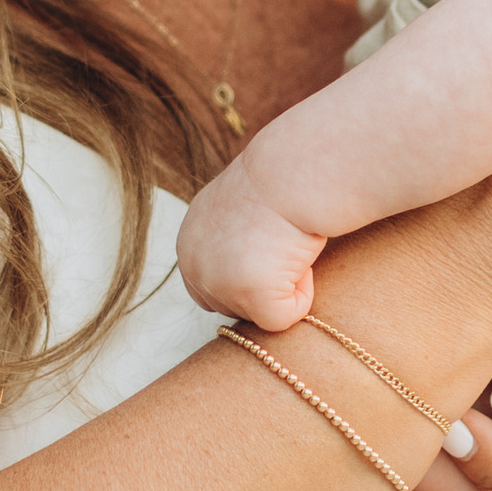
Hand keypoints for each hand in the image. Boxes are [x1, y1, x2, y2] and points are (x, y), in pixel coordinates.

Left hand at [175, 158, 325, 329]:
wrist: (292, 171)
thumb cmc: (276, 180)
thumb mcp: (235, 209)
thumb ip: (228, 241)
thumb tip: (246, 264)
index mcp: (189, 242)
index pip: (208, 288)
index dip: (244, 279)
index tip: (267, 250)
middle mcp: (194, 265)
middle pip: (231, 306)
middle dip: (262, 287)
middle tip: (282, 245)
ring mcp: (219, 283)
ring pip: (258, 313)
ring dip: (283, 287)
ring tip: (290, 246)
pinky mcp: (251, 296)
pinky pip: (284, 318)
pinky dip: (302, 296)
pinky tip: (301, 260)